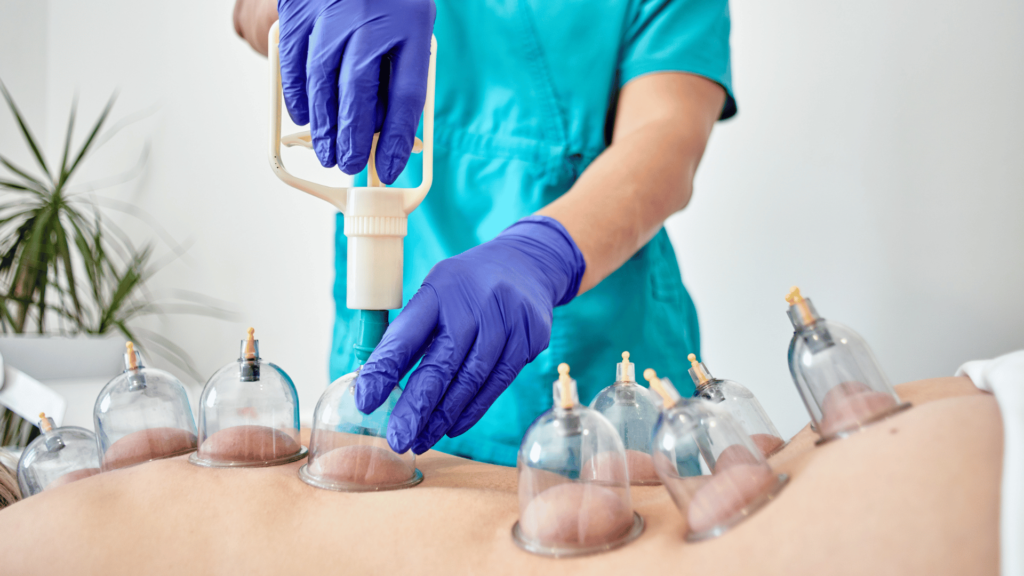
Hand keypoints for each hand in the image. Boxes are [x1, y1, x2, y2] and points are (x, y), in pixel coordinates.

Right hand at [277, 0, 434, 182]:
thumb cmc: (388, 1)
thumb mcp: (410, 29)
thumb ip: (401, 75)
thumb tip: (390, 129)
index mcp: (408, 23)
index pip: (406, 92)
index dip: (399, 136)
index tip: (391, 165)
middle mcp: (367, 18)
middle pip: (358, 90)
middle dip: (353, 137)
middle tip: (350, 164)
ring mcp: (328, 13)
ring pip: (322, 80)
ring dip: (324, 124)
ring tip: (329, 152)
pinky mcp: (297, 11)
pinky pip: (293, 63)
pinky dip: (299, 95)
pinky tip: (305, 117)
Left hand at [355, 216, 586, 453]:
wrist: (526, 264)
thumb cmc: (465, 289)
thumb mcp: (434, 294)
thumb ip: (410, 333)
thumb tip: (375, 382)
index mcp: (438, 291)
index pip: (406, 334)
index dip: (384, 369)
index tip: (365, 401)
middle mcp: (473, 304)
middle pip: (441, 365)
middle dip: (416, 407)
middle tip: (397, 439)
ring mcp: (505, 321)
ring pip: (470, 381)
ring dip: (442, 417)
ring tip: (420, 440)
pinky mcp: (529, 339)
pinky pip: (497, 384)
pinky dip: (472, 410)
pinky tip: (452, 427)